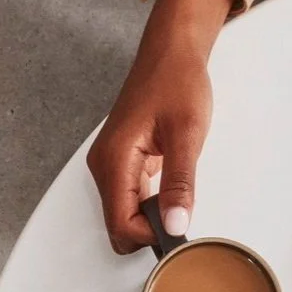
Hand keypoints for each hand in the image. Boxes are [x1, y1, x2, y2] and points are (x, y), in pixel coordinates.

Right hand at [87, 0, 234, 252]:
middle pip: (120, 226)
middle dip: (151, 234)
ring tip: (181, 201)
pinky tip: (173, 194)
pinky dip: (152, 208)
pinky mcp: (122, 163)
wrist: (171, 53)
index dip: (152, 238)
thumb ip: (180, 183)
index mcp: (114, 160)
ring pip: (125, 216)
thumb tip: (176, 225)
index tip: (182, 229)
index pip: (122, 226)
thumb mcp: (187, 135)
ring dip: (153, 221)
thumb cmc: (178, 83)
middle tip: (185, 215)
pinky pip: (132, 201)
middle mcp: (104, 166)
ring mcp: (111, 165)